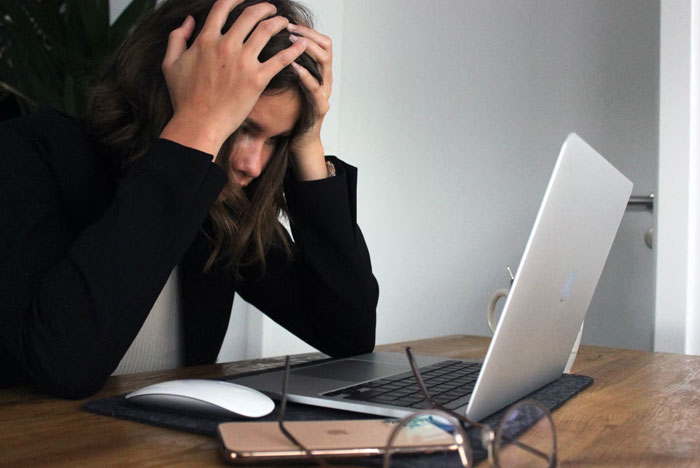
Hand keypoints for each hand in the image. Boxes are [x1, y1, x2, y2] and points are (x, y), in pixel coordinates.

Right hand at [159, 0, 307, 158]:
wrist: (199, 123)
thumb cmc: (184, 98)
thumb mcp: (170, 64)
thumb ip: (177, 38)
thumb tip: (189, 21)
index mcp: (206, 40)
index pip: (223, 7)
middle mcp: (226, 46)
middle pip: (250, 15)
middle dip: (264, 8)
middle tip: (272, 10)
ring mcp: (243, 62)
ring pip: (267, 31)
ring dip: (279, 22)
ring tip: (285, 23)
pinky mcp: (257, 80)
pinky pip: (281, 59)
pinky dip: (293, 49)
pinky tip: (301, 44)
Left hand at [287, 23, 332, 180]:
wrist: (299, 141)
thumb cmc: (290, 112)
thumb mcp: (285, 84)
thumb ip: (281, 65)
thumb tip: (264, 43)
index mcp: (317, 71)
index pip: (319, 40)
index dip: (306, 28)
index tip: (288, 21)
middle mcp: (325, 78)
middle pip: (326, 46)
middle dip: (307, 34)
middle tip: (288, 27)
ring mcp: (325, 92)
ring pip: (325, 63)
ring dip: (308, 49)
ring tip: (291, 41)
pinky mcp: (320, 107)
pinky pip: (316, 88)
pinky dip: (305, 75)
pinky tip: (293, 66)